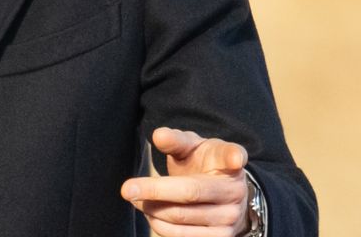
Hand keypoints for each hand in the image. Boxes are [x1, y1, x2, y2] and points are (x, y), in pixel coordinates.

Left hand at [121, 127, 250, 236]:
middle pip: (189, 194)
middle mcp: (235, 193)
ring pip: (182, 219)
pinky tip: (150, 213)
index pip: (231, 157)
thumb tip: (158, 135)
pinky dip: (159, 225)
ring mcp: (230, 219)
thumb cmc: (204, 163)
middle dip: (153, 192)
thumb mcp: (192, 146)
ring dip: (151, 210)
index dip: (234, 157)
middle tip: (126, 189)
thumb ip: (175, 140)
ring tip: (136, 199)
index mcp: (231, 165)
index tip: (235, 159)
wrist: (222, 191)